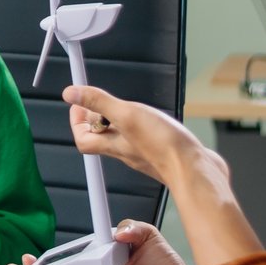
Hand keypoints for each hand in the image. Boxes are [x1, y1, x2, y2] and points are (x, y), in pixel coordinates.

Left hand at [65, 85, 205, 186]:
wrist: (195, 171)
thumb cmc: (164, 146)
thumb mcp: (126, 114)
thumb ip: (100, 103)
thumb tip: (70, 94)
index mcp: (113, 144)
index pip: (84, 139)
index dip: (76, 122)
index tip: (77, 105)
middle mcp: (126, 152)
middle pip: (102, 138)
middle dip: (96, 118)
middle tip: (98, 102)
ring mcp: (145, 154)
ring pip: (123, 138)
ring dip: (119, 121)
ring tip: (124, 106)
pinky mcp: (163, 154)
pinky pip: (144, 140)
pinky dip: (141, 128)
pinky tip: (151, 120)